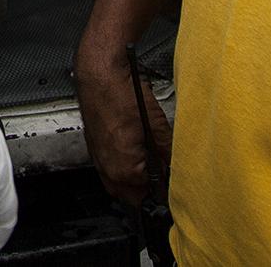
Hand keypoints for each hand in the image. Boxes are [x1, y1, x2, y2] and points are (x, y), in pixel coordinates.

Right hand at [72, 41, 170, 205]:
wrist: (99, 73)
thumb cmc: (121, 92)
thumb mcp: (155, 124)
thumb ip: (167, 152)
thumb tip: (175, 166)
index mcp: (123, 169)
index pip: (151, 195)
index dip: (165, 187)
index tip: (173, 180)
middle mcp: (107, 169)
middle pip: (133, 196)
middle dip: (148, 188)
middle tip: (163, 173)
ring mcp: (98, 159)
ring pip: (120, 184)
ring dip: (135, 179)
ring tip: (150, 161)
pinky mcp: (94, 148)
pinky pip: (110, 169)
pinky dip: (123, 166)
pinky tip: (134, 150)